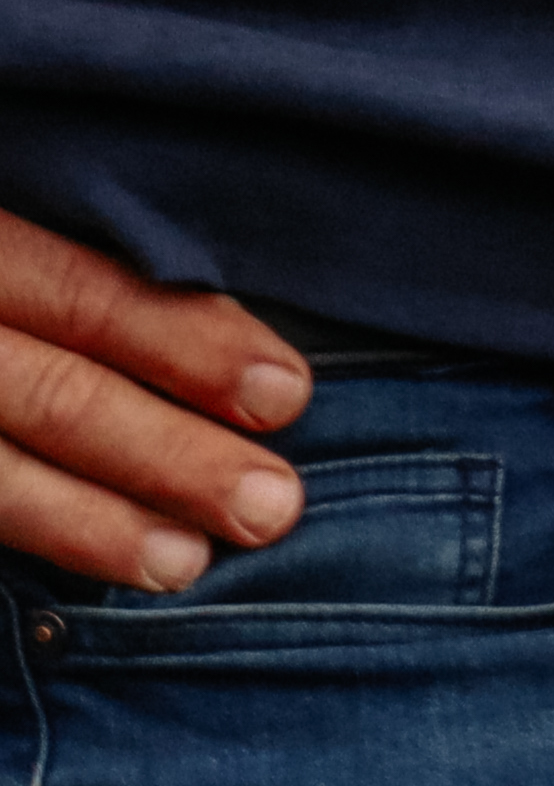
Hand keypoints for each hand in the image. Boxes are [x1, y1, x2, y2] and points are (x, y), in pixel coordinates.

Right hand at [0, 206, 311, 589]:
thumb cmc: (2, 260)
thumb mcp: (23, 212)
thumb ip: (88, 262)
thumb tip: (239, 345)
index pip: (86, 295)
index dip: (187, 343)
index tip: (287, 393)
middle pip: (51, 393)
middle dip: (167, 455)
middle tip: (272, 506)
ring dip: (92, 526)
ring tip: (187, 564)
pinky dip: (23, 542)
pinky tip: (80, 580)